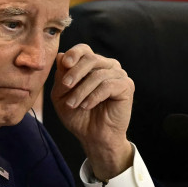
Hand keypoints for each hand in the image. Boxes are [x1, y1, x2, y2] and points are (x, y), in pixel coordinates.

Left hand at [51, 44, 134, 179]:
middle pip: (91, 59)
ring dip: (82, 90)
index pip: (84, 50)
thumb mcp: (62, 95)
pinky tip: (86, 106)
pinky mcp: (126, 86)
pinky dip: (94, 96)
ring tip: (73, 104)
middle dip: (75, 73)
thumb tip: (60, 55)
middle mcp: (108, 66)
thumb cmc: (78, 116)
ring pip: (98, 74)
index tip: (65, 64)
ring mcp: (119, 75)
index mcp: (92, 65)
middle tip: (65, 87)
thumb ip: (61, 76)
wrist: (94, 137)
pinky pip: (108, 85)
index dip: (74, 53)